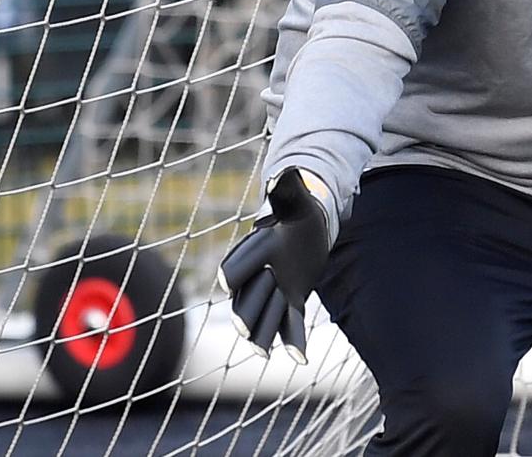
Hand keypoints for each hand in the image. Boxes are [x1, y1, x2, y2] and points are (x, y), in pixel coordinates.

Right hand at [217, 169, 329, 361]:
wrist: (307, 229)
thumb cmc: (298, 213)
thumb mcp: (296, 202)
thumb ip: (288, 191)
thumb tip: (285, 172)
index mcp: (256, 249)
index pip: (237, 264)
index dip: (233, 272)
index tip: (225, 282)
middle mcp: (259, 275)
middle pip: (246, 299)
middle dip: (245, 312)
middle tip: (242, 330)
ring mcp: (274, 292)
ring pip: (264, 317)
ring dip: (263, 334)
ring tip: (262, 351)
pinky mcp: (292, 302)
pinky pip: (290, 324)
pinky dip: (294, 341)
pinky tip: (301, 359)